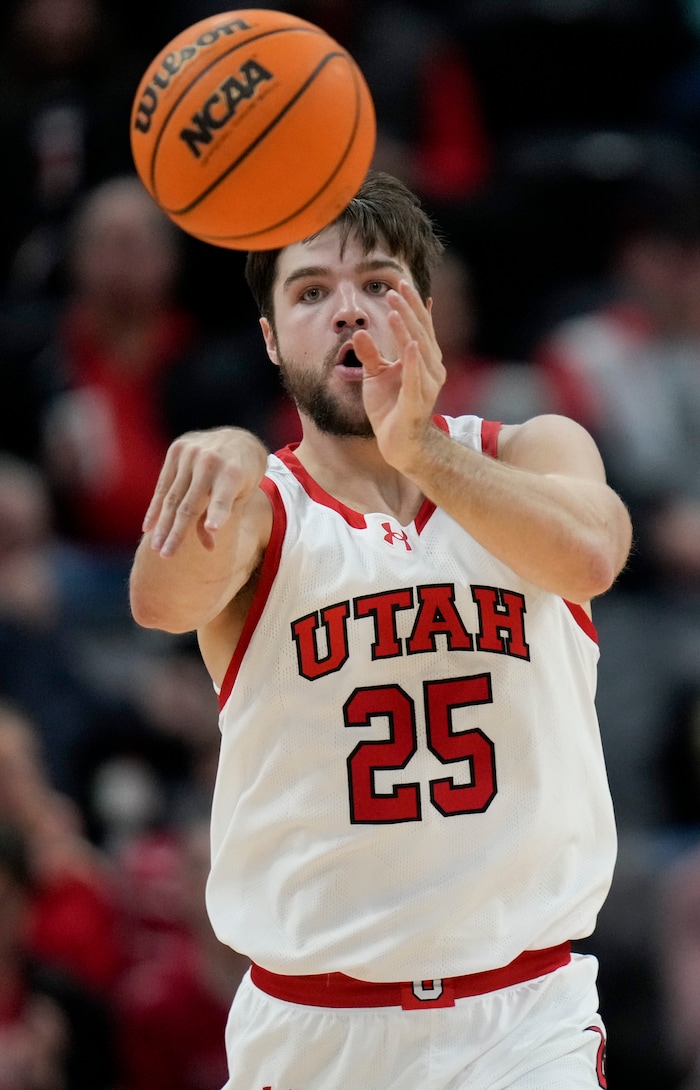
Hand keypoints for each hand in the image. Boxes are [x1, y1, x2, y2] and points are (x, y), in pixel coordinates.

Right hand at [142, 428, 266, 557]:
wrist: (237, 440)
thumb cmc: (242, 478)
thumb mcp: (240, 496)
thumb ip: (222, 515)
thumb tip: (208, 547)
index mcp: (233, 472)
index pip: (223, 499)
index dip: (217, 514)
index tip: (213, 529)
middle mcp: (211, 460)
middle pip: (189, 504)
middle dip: (176, 533)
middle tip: (166, 555)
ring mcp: (192, 452)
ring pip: (172, 497)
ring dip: (162, 525)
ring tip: (156, 548)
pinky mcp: (177, 449)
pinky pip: (163, 484)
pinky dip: (156, 507)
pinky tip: (148, 527)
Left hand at [352, 279, 444, 469]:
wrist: (399, 443)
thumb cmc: (390, 407)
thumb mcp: (375, 375)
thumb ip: (369, 353)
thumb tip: (358, 332)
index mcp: (422, 359)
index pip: (419, 326)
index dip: (410, 304)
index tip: (399, 283)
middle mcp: (430, 368)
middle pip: (420, 332)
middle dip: (407, 309)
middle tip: (395, 287)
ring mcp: (426, 385)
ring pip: (418, 350)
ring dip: (407, 330)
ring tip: (395, 310)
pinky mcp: (417, 402)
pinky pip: (416, 378)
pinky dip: (413, 361)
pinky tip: (411, 345)